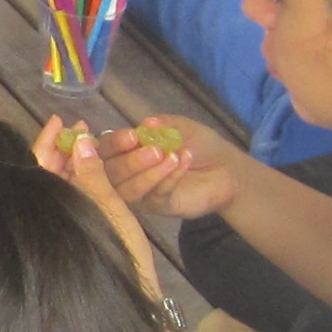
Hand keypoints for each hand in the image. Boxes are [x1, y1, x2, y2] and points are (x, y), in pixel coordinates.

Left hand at [35, 119, 168, 294]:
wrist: (132, 292)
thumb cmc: (115, 251)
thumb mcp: (105, 207)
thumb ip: (91, 174)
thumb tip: (80, 140)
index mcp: (50, 202)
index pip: (40, 164)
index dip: (48, 140)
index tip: (58, 120)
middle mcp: (55, 209)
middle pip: (58, 170)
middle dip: (73, 147)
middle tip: (86, 126)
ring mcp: (71, 218)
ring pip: (77, 181)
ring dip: (92, 160)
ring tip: (102, 141)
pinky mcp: (87, 226)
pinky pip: (90, 195)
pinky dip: (99, 178)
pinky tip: (109, 164)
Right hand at [37, 114, 233, 223]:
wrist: (226, 167)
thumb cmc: (197, 143)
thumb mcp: (177, 126)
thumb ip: (160, 125)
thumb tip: (146, 124)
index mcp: (123, 151)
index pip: (104, 150)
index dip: (114, 144)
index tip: (132, 136)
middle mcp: (124, 175)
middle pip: (111, 174)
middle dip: (130, 161)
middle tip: (152, 148)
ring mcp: (140, 194)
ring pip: (129, 189)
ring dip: (148, 171)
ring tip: (169, 155)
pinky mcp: (159, 207)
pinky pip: (156, 194)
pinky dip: (168, 177)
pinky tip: (181, 160)